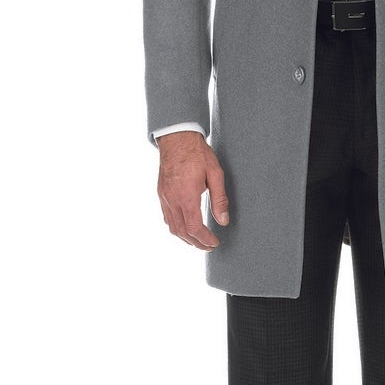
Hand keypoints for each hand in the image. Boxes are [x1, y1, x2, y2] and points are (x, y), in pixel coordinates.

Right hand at [156, 130, 229, 249]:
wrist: (177, 138)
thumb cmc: (197, 153)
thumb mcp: (215, 174)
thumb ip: (219, 199)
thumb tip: (223, 221)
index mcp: (186, 195)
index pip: (194, 227)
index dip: (205, 239)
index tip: (215, 242)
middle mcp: (172, 199)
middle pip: (182, 232)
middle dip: (196, 243)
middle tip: (209, 246)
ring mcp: (164, 197)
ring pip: (172, 227)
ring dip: (185, 238)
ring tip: (198, 240)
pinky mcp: (161, 193)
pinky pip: (166, 217)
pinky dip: (176, 228)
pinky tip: (185, 227)